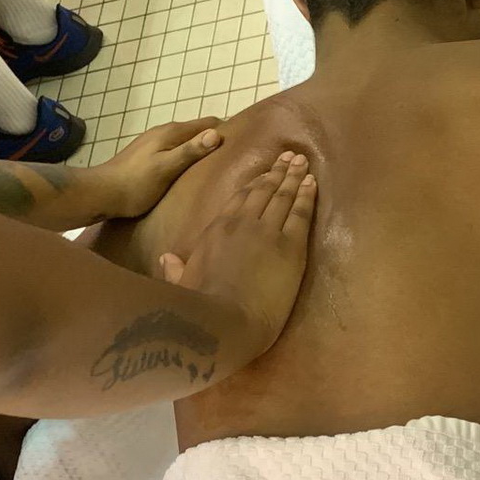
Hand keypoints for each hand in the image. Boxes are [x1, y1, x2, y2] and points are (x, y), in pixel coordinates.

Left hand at [90, 117, 223, 218]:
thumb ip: (190, 151)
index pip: (208, 123)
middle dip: (215, 139)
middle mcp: (164, 131)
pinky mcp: (148, 154)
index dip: (226, 130)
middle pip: (197, 130)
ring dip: (201, 147)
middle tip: (236, 157)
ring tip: (217, 165)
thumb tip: (217, 134)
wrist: (101, 193)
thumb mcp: (166, 169)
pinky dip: (188, 155)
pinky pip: (176, 149)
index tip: (244, 144)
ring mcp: (154, 142)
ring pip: (186, 140)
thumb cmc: (136, 184)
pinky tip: (190, 170)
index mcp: (171, 132)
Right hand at [160, 152, 316, 361]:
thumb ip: (174, 269)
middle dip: (278, 172)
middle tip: (290, 157)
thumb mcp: (181, 284)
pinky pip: (301, 214)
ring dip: (294, 177)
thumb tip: (166, 259)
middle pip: (264, 191)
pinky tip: (313, 183)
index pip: (240, 199)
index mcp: (217, 230)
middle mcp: (243, 223)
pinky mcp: (290, 247)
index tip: (265, 173)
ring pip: (283, 196)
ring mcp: (268, 232)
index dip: (255, 184)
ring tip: (302, 162)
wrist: (226, 321)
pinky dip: (307, 196)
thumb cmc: (202, 307)